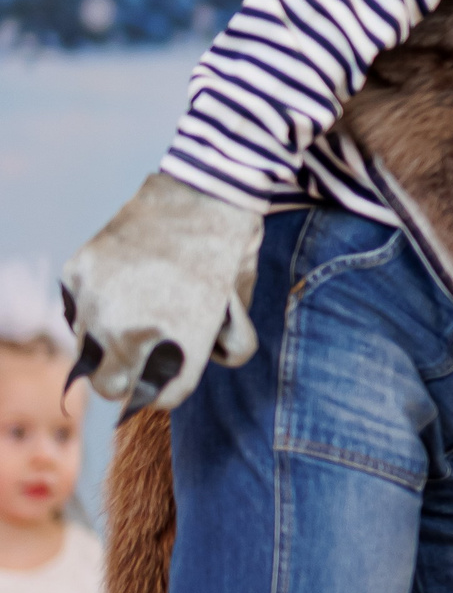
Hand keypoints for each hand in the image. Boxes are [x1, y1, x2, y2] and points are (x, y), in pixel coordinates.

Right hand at [61, 172, 265, 416]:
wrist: (205, 194)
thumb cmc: (228, 253)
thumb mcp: (238, 311)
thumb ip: (219, 347)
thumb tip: (204, 362)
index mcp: (178, 349)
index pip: (158, 398)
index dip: (165, 388)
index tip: (166, 375)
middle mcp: (131, 334)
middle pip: (110, 386)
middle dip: (127, 377)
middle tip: (139, 358)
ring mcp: (97, 303)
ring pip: (85, 350)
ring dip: (104, 344)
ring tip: (130, 319)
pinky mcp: (78, 274)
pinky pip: (74, 309)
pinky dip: (91, 307)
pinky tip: (117, 288)